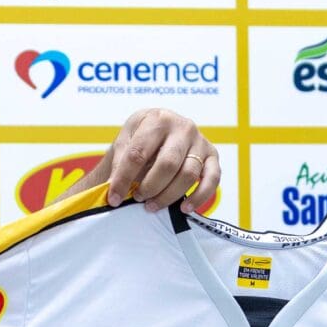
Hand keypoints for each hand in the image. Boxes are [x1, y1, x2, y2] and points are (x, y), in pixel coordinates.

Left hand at [90, 108, 220, 210]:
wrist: (160, 129)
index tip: (113, 198)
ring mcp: (200, 141)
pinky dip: (199, 197)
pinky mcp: (212, 155)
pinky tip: (184, 208)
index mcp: (157, 119)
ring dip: (169, 195)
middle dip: (150, 187)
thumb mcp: (125, 141)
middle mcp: (182, 127)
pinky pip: (212, 179)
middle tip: (137, 198)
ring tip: (152, 205)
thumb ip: (119, 163)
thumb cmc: (141, 137)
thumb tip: (115, 190)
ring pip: (188, 174)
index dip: (124, 178)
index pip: (138, 153)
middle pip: (167, 164)